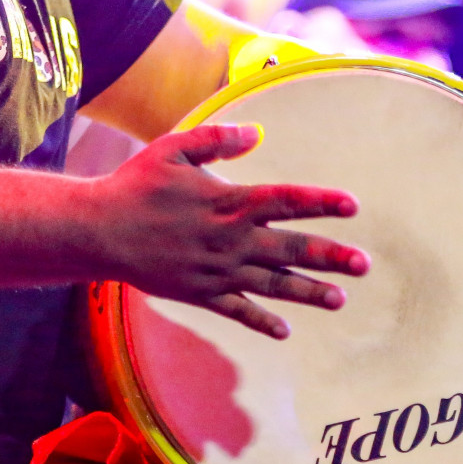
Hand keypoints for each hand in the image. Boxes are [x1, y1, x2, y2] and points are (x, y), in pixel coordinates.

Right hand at [85, 122, 368, 337]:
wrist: (97, 231)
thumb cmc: (136, 184)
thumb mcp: (173, 148)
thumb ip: (217, 138)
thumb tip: (257, 132)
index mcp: (228, 202)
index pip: (286, 202)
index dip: (321, 203)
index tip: (352, 205)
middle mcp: (229, 239)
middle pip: (290, 249)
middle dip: (330, 256)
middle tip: (364, 264)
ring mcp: (216, 271)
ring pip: (272, 284)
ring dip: (308, 292)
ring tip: (340, 299)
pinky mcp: (199, 293)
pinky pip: (237, 311)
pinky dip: (261, 322)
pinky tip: (285, 331)